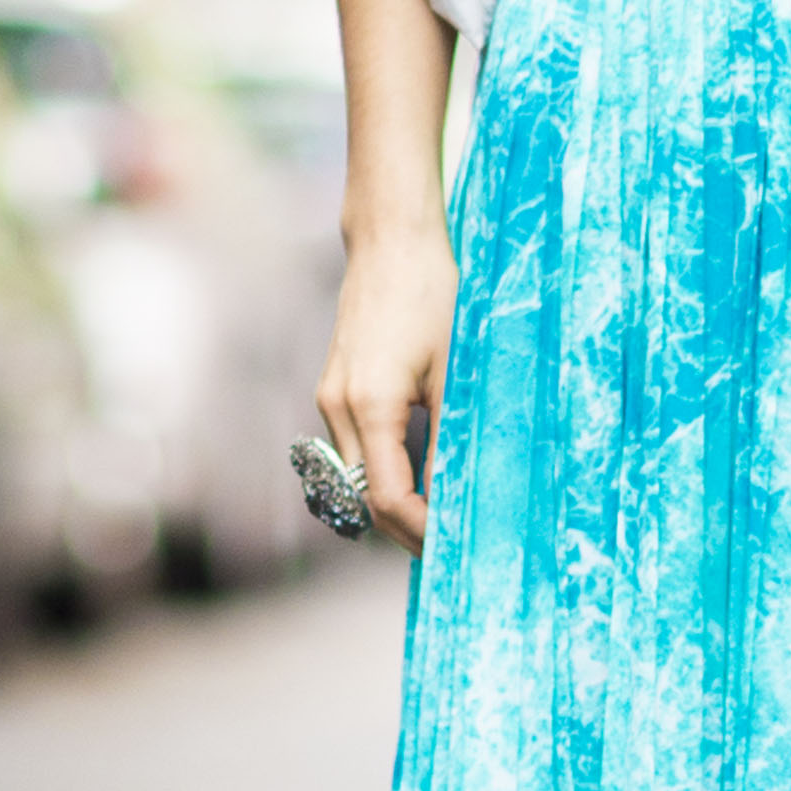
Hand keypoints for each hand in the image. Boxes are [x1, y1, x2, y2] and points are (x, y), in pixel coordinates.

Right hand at [316, 222, 457, 551]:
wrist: (390, 242)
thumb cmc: (430, 294)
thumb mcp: (454, 368)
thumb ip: (451, 433)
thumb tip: (460, 492)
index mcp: (370, 404)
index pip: (385, 498)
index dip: (419, 530)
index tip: (453, 546)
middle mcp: (337, 407)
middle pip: (362, 499)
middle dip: (405, 529)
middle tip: (450, 548)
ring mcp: (329, 399)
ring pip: (354, 478)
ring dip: (392, 505)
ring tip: (439, 521)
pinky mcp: (333, 389)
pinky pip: (354, 451)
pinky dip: (382, 475)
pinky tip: (418, 479)